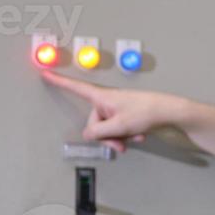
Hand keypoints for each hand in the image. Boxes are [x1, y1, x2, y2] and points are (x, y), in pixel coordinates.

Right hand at [40, 70, 178, 152]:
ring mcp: (116, 109)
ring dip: (120, 138)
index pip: (75, 87)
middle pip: (95, 124)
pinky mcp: (125, 115)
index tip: (44, 71)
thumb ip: (99, 133)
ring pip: (108, 131)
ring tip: (135, 136)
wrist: (170, 112)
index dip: (59, 81)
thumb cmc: (146, 112)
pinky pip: (118, 130)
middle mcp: (107, 101)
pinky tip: (140, 135)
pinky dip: (127, 135)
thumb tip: (87, 135)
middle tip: (122, 142)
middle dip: (108, 137)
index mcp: (102, 97)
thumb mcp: (119, 126)